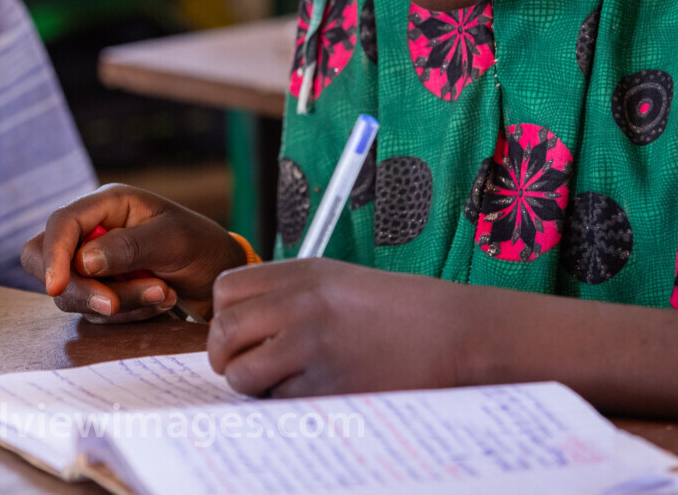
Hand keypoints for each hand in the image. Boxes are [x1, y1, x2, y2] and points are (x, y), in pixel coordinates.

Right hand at [21, 183, 245, 322]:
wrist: (219, 276)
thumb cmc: (200, 244)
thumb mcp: (173, 239)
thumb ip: (128, 247)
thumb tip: (82, 262)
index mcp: (106, 204)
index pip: (61, 223)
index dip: (53, 254)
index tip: (58, 286)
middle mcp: (91, 232)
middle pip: (45, 259)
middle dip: (77, 288)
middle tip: (112, 305)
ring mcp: (92, 264)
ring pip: (72, 293)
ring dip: (119, 302)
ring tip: (163, 293)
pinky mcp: (100, 292)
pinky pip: (95, 313)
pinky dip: (128, 314)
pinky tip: (160, 302)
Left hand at [208, 259, 472, 397]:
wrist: (454, 333)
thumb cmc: (398, 310)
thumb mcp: (336, 281)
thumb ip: (286, 295)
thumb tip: (236, 326)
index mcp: (300, 273)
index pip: (226, 291)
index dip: (223, 316)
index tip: (237, 332)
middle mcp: (299, 304)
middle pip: (224, 333)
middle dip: (225, 356)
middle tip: (242, 365)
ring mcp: (311, 345)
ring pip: (243, 375)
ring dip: (253, 385)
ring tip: (281, 382)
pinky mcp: (327, 386)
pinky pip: (279, 402)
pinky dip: (288, 403)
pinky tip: (316, 391)